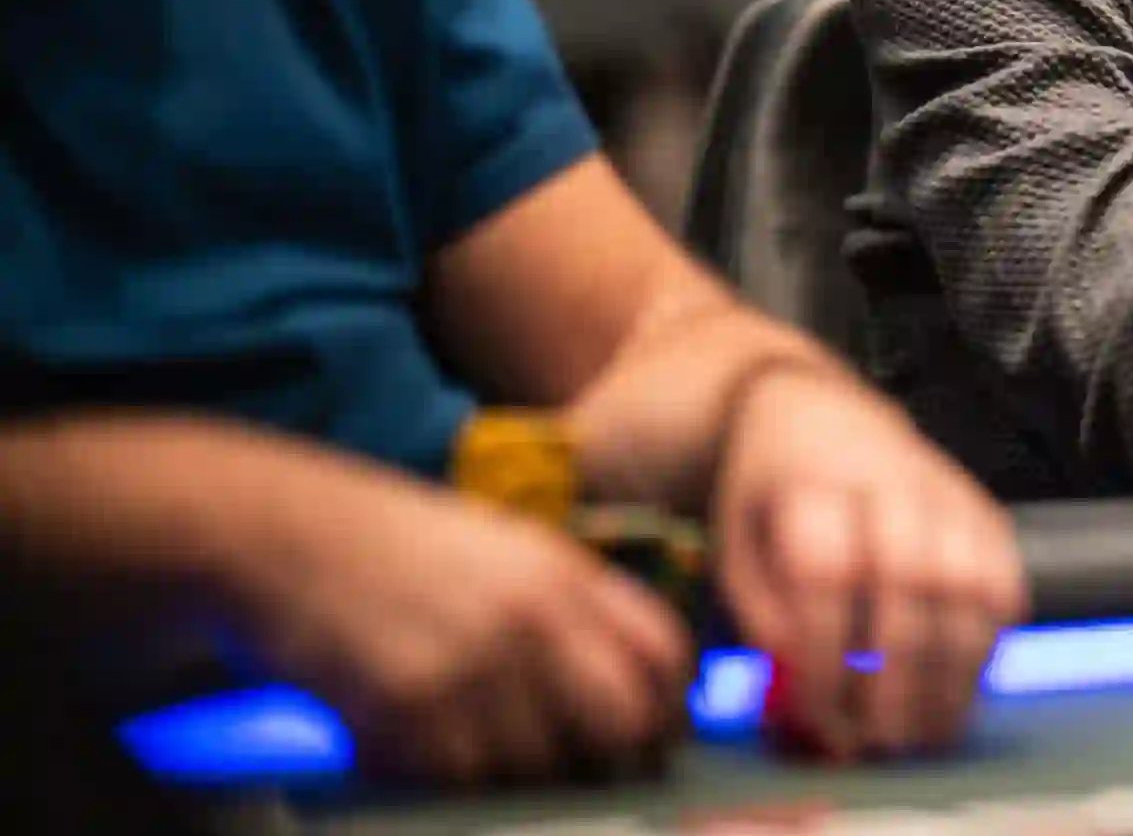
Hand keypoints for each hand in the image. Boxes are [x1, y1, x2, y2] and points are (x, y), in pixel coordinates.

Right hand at [238, 461, 689, 784]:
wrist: (276, 534)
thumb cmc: (391, 551)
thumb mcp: (503, 553)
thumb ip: (571, 608)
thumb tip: (636, 689)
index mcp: (565, 573)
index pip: (663, 653)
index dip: (669, 710)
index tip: (656, 741)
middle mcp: (533, 616)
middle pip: (623, 722)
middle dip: (614, 763)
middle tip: (588, 781)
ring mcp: (474, 662)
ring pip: (540, 768)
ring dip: (521, 785)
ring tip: (479, 762)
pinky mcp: (409, 707)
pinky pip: (460, 782)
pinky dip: (447, 786)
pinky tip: (417, 758)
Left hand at [709, 366, 1026, 760]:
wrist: (818, 413)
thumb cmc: (770, 496)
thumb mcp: (735, 542)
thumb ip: (760, 609)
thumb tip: (798, 679)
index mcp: (811, 482)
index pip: (825, 569)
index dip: (825, 648)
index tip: (816, 710)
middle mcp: (886, 478)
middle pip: (908, 577)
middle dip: (898, 671)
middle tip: (881, 738)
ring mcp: (944, 490)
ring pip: (969, 580)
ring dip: (955, 668)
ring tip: (931, 730)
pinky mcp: (983, 507)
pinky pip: (1005, 577)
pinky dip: (992, 639)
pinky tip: (965, 685)